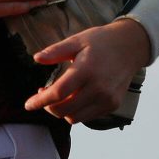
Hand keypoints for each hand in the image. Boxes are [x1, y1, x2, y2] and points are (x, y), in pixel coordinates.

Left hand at [23, 18, 150, 123]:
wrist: (130, 47)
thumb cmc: (101, 41)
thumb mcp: (76, 40)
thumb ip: (55, 51)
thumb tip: (36, 58)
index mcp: (86, 70)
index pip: (58, 93)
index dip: (40, 101)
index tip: (28, 104)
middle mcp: (98, 88)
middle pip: (64, 110)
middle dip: (48, 106)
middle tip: (43, 94)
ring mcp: (107, 99)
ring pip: (75, 117)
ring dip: (61, 111)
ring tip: (58, 95)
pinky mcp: (113, 105)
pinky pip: (87, 116)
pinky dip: (76, 111)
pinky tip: (73, 97)